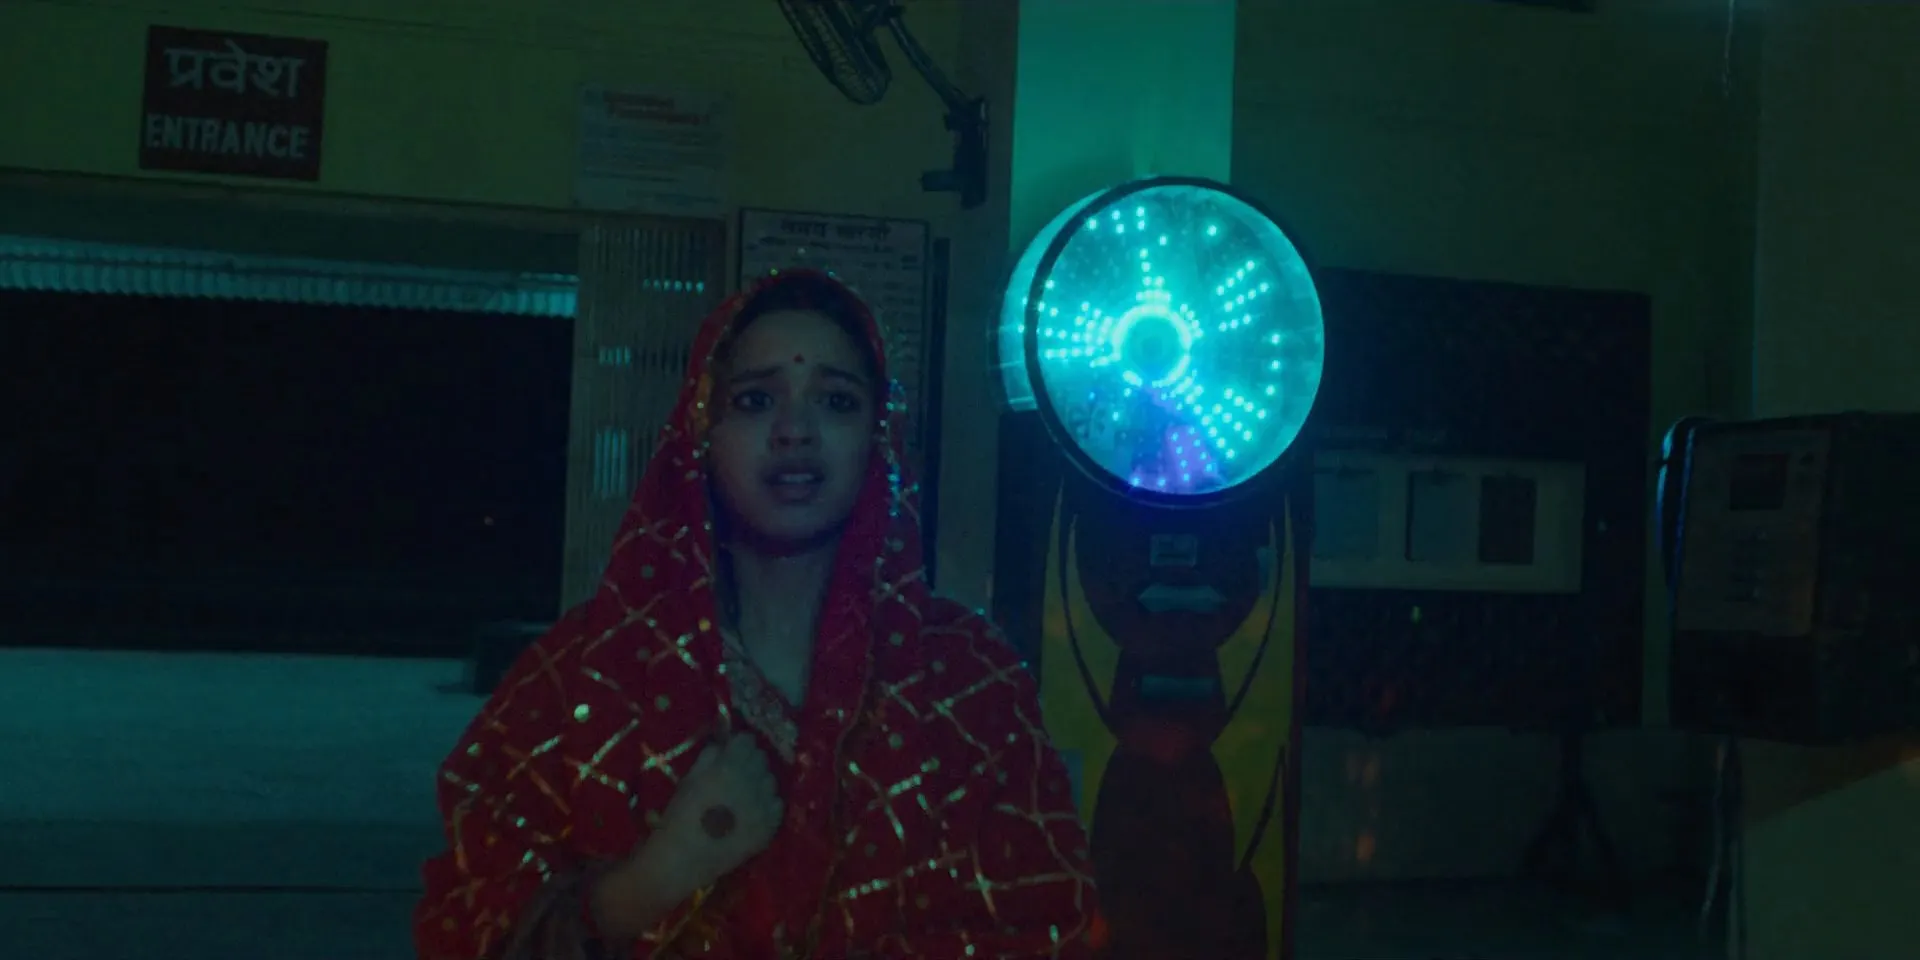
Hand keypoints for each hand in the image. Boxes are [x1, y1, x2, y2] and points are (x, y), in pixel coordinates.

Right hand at [636, 734, 784, 898]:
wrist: (684, 859)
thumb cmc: (680, 816)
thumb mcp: (690, 778)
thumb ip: (710, 756)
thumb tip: (724, 745)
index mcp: (731, 765)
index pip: (748, 740)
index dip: (739, 745)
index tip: (732, 752)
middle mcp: (753, 781)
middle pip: (762, 758)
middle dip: (750, 761)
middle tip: (738, 774)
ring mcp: (765, 805)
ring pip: (771, 781)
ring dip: (760, 783)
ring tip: (745, 795)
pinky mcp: (770, 827)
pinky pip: (777, 805)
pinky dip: (767, 805)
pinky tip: (753, 813)